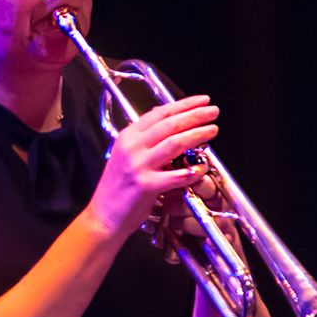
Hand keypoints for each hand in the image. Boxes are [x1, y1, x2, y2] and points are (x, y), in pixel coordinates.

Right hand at [85, 95, 219, 237]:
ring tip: (213, 130)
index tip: (201, 101)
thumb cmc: (117, 187)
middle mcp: (131, 147)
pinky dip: (192, 171)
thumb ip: (145, 139)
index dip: (183, 105)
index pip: (159, 113)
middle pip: (169, 124)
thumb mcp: (126, 155)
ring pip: (174, 143)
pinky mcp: (146, 185)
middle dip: (195, 115)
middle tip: (213, 111)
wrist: (103, 214)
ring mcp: (138, 165)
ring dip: (197, 135)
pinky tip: (203, 167)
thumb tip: (166, 121)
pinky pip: (175, 175)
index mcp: (127, 137)